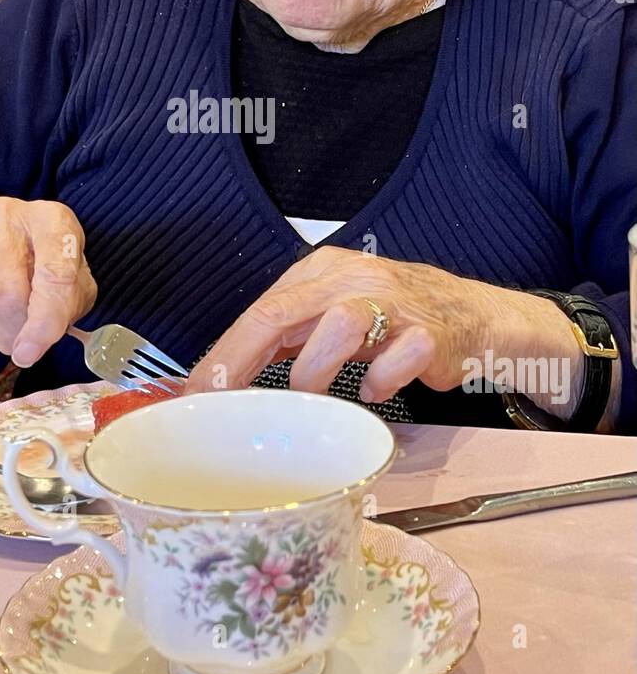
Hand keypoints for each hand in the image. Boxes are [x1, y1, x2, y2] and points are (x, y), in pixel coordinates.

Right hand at [0, 197, 95, 366]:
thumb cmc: (39, 264)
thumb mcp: (71, 282)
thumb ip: (67, 306)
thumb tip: (40, 338)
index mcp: (51, 220)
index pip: (53, 274)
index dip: (44, 322)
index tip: (30, 352)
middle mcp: (7, 214)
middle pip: (5, 292)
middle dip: (12, 331)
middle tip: (18, 342)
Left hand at [184, 247, 581, 406]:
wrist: (475, 317)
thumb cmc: (393, 319)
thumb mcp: (335, 314)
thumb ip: (289, 336)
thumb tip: (227, 376)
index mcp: (324, 271)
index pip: (261, 309)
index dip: (224, 353)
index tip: (198, 393)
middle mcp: (355, 278)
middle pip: (284, 312)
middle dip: (243, 360)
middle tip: (223, 402)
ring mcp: (395, 303)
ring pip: (339, 326)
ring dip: (314, 371)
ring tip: (312, 397)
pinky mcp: (430, 334)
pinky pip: (397, 359)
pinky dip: (381, 381)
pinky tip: (378, 390)